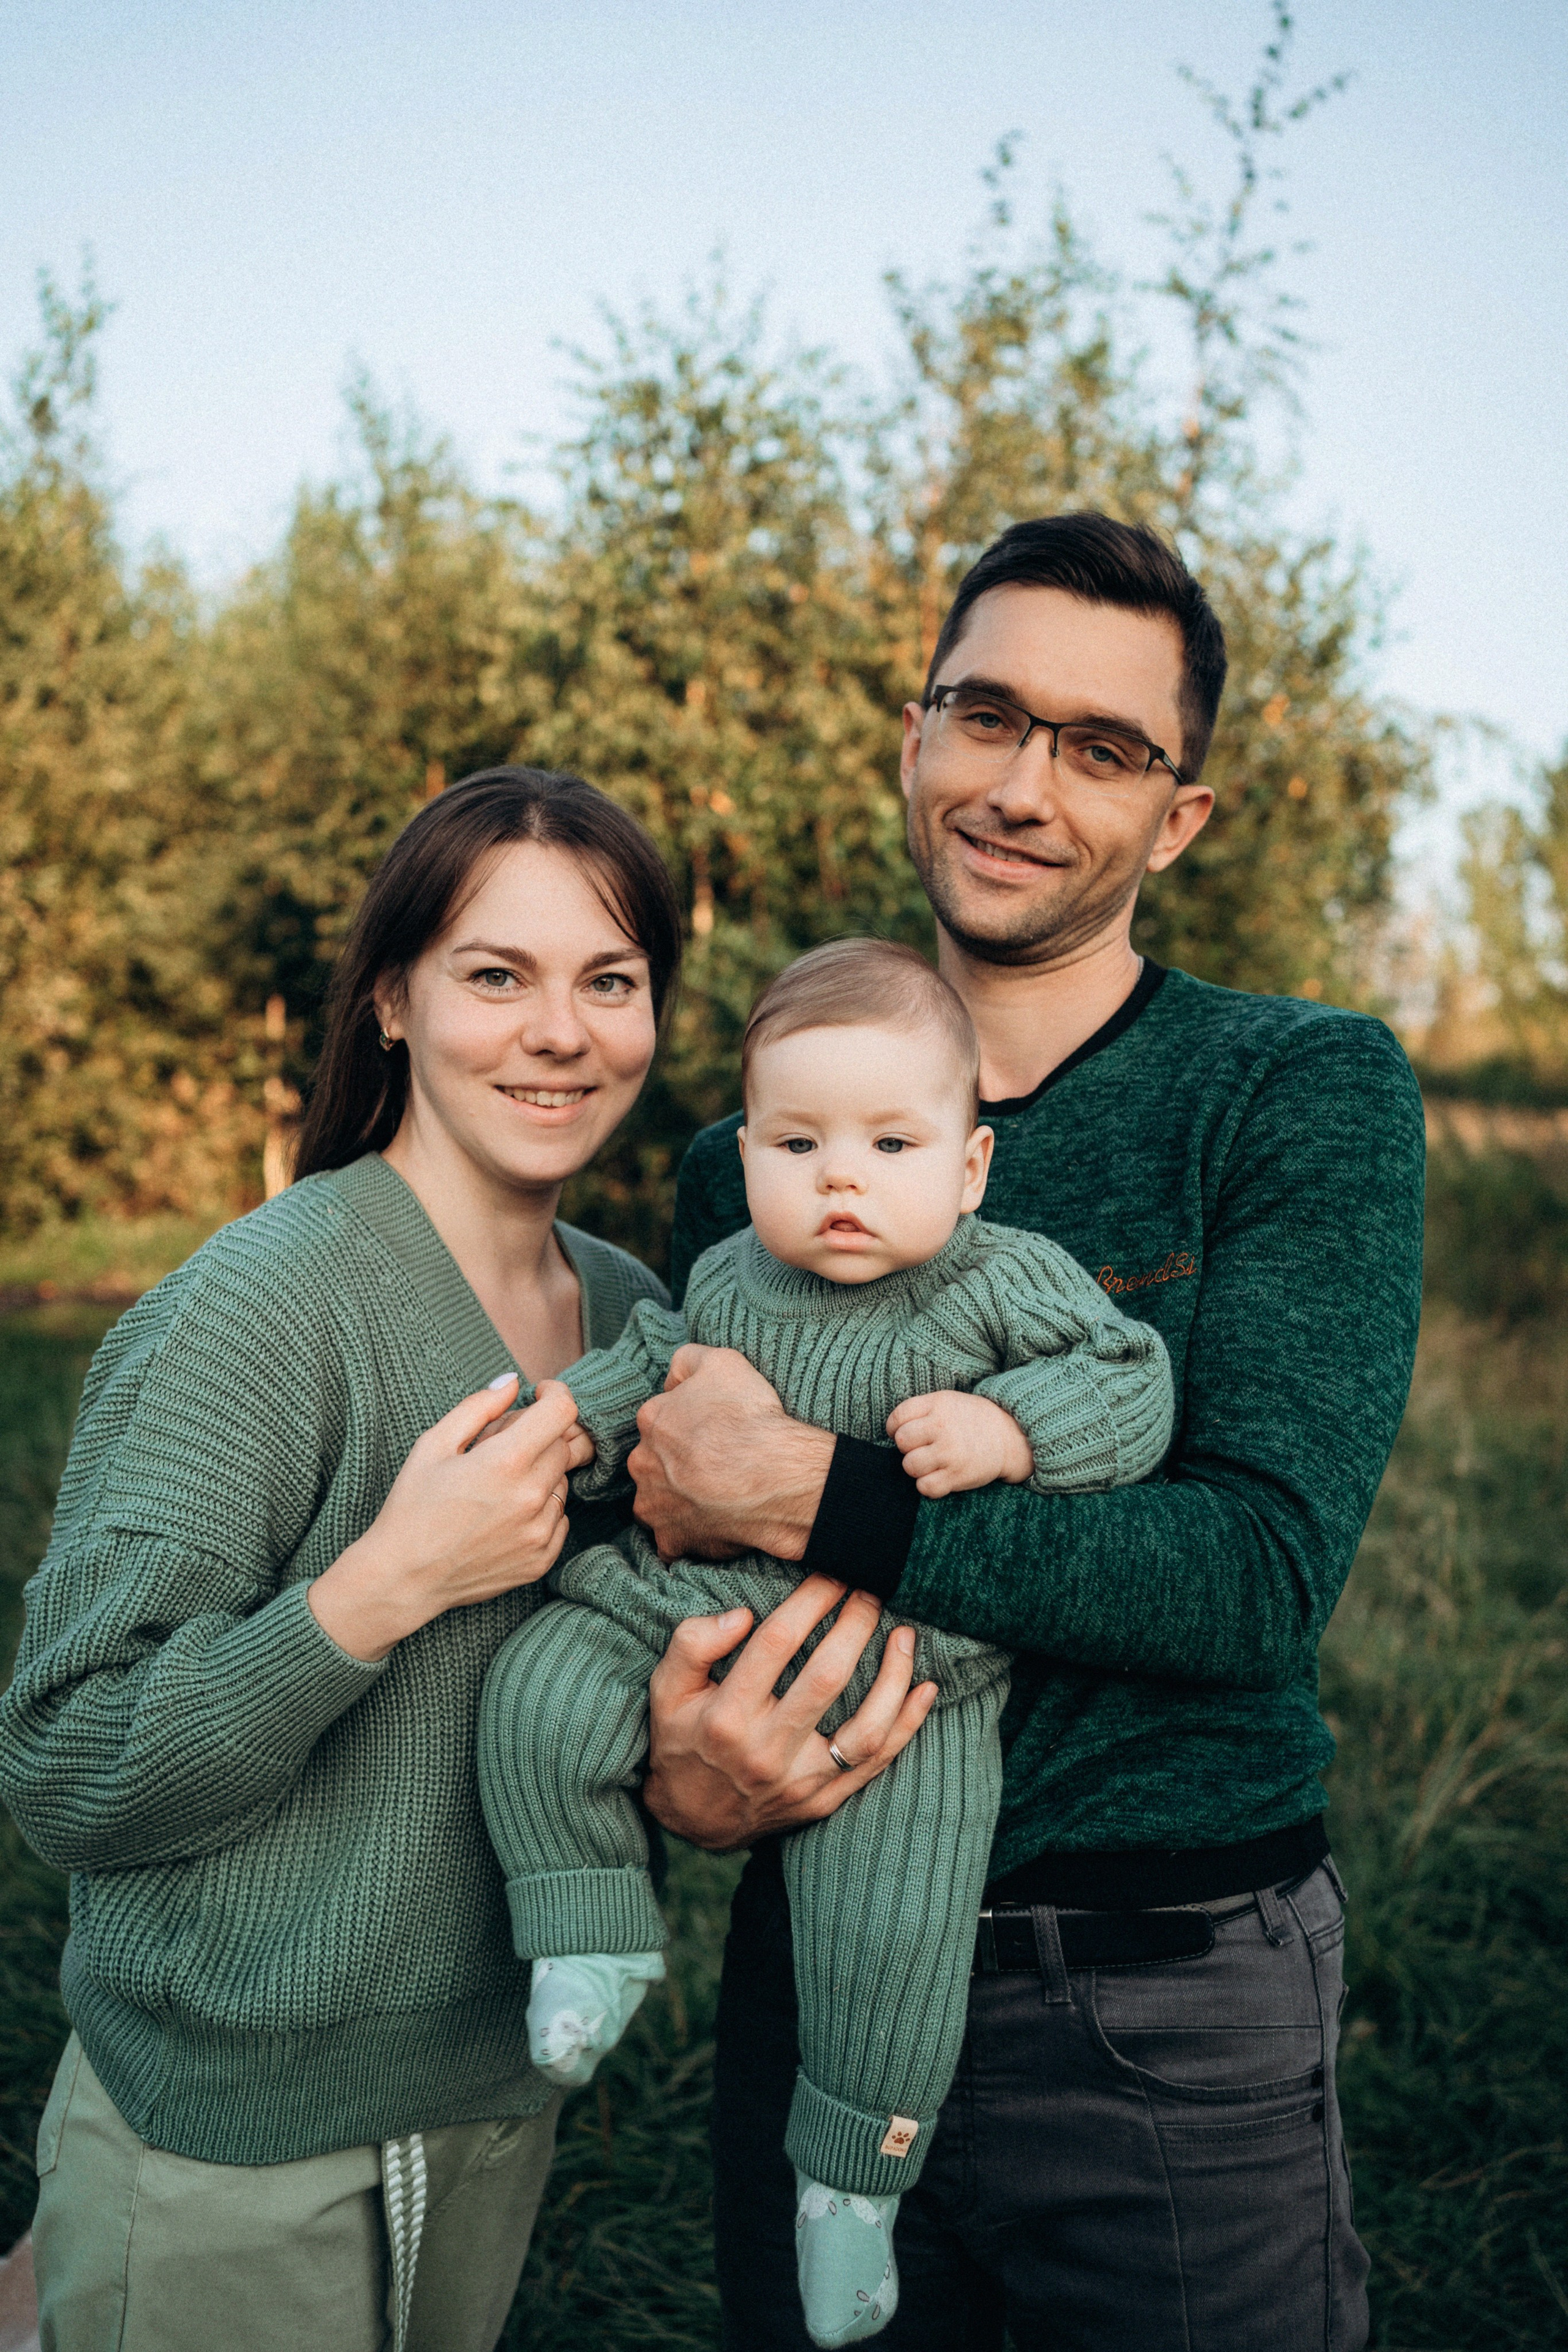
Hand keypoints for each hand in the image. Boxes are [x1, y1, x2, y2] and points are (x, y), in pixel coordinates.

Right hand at [309, 1377, 593, 1662]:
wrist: (404, 1577)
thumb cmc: (412, 1507)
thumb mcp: (433, 1445)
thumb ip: (479, 1407)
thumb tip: (513, 1382)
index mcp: (506, 1462)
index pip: (562, 1412)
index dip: (555, 1394)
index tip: (541, 1395)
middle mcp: (531, 1497)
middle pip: (562, 1445)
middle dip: (537, 1436)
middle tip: (498, 1448)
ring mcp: (539, 1532)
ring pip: (561, 1482)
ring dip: (538, 1475)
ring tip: (495, 1488)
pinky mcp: (541, 1559)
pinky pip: (558, 1517)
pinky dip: (539, 1509)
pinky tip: (502, 1516)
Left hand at [627, 1344, 835, 1562]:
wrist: (775, 1477)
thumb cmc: (749, 1418)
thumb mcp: (722, 1361)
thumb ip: (688, 1360)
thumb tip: (672, 1377)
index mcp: (651, 1420)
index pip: (661, 1419)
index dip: (689, 1423)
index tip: (714, 1430)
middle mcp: (642, 1464)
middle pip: (655, 1461)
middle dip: (678, 1463)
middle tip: (717, 1464)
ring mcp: (655, 1506)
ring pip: (659, 1501)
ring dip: (679, 1500)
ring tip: (717, 1497)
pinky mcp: (673, 1540)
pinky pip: (673, 1541)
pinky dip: (690, 1536)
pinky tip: (714, 1525)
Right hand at [641, 1574, 937, 1849]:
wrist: (693, 1821)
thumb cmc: (682, 1740)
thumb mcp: (666, 1691)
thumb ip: (692, 1645)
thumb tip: (742, 1616)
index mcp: (726, 1716)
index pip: (777, 1642)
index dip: (811, 1600)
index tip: (832, 1573)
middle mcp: (767, 1751)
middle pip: (827, 1678)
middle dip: (856, 1624)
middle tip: (871, 1590)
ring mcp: (801, 1781)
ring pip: (866, 1729)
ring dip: (894, 1677)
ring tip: (905, 1635)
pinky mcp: (824, 1800)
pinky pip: (877, 1763)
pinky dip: (908, 1725)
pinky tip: (925, 1688)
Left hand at [886, 1389, 1033, 1497]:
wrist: (1010, 1436)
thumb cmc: (972, 1419)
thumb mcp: (948, 1401)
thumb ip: (921, 1410)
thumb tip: (892, 1430)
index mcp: (938, 1404)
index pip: (898, 1417)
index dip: (894, 1428)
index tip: (902, 1432)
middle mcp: (942, 1427)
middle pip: (901, 1442)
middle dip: (907, 1447)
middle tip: (922, 1447)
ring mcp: (950, 1453)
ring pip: (909, 1466)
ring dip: (916, 1467)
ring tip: (930, 1462)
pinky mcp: (957, 1476)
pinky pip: (925, 1487)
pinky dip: (927, 1485)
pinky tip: (937, 1477)